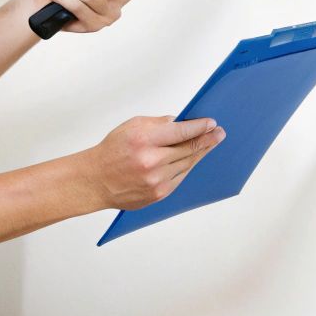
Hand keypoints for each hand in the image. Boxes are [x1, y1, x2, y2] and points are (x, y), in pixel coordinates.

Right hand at [81, 116, 225, 209]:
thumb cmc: (112, 151)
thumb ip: (158, 124)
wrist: (95, 180)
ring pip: (187, 164)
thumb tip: (181, 122)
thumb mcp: (131, 126)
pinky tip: (193, 159)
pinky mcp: (158, 194)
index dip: (200, 127)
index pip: (181, 131)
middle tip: (219, 133)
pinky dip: (188, 167)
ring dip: (201, 154)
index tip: (211, 123)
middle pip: (189, 149)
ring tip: (210, 144)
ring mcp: (156, 180)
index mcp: (144, 140)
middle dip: (207, 140)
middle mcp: (151, 161)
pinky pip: (180, 177)